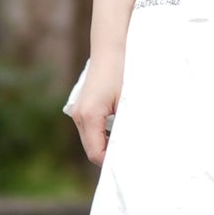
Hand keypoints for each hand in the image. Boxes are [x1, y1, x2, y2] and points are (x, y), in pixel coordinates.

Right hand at [70, 47, 124, 166]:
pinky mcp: (83, 108)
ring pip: (91, 141)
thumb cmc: (121, 72)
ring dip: (107, 147)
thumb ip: (128, 126)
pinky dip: (104, 137)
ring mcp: (79, 112)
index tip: (129, 166)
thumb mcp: (128, 101)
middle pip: (92, 150)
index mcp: (89, 116)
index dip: (111, 163)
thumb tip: (135, 148)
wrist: (111, 48)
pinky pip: (91, 131)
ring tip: (128, 148)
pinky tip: (120, 134)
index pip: (96, 153)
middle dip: (110, 157)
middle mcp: (79, 116)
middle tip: (131, 161)